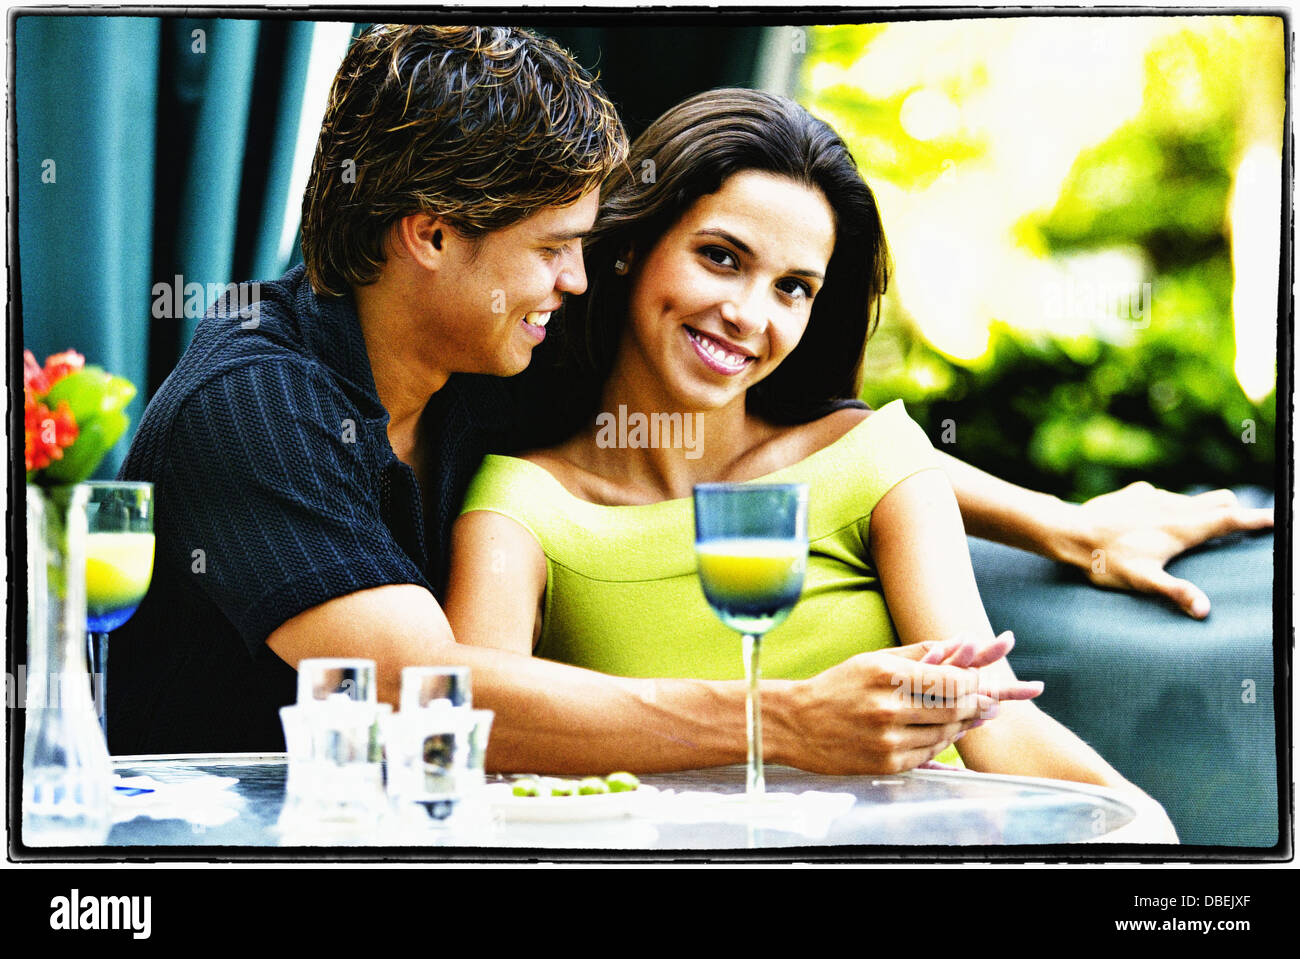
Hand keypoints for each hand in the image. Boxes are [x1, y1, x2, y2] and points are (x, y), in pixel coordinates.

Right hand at [781, 637, 1039, 774]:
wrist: (796, 724)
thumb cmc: (837, 686)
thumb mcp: (873, 660)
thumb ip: (918, 653)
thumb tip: (962, 644)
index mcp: (886, 676)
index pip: (950, 680)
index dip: (975, 682)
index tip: (986, 682)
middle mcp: (888, 709)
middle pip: (954, 708)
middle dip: (977, 705)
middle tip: (990, 702)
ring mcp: (887, 740)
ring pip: (945, 734)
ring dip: (962, 726)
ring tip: (970, 717)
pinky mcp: (886, 764)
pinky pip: (928, 755)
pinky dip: (941, 744)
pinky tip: (943, 734)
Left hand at [1059, 482, 1271, 618]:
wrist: (1071, 531)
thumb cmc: (1108, 560)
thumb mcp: (1143, 581)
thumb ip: (1176, 593)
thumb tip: (1205, 610)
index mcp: (1182, 528)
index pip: (1229, 521)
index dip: (1255, 520)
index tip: (1276, 518)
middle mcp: (1174, 506)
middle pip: (1218, 502)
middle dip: (1230, 512)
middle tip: (1235, 526)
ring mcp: (1154, 496)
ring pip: (1191, 498)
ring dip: (1199, 510)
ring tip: (1192, 530)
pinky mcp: (1136, 492)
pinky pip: (1162, 496)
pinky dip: (1168, 507)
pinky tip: (1152, 522)